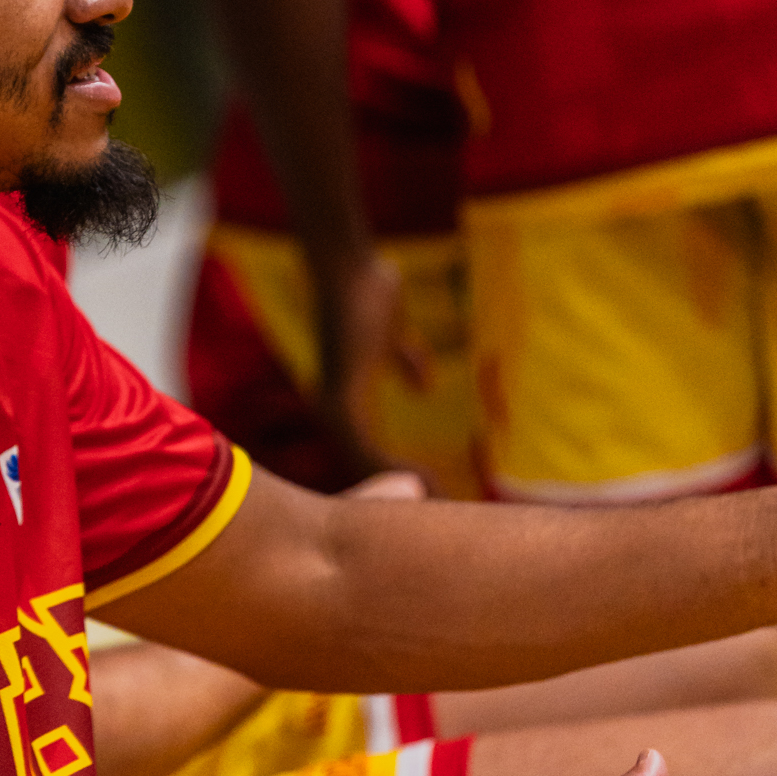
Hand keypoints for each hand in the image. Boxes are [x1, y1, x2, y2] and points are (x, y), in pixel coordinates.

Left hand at [313, 249, 432, 480]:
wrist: (351, 267)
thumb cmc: (369, 294)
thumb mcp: (395, 338)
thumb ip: (405, 362)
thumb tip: (424, 388)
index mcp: (346, 401)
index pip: (368, 454)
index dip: (397, 477)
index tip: (437, 491)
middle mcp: (333, 409)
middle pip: (365, 468)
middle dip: (403, 491)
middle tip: (443, 508)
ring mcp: (332, 405)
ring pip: (366, 464)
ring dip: (403, 487)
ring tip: (439, 500)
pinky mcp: (341, 396)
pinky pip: (367, 446)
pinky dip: (394, 467)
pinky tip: (426, 480)